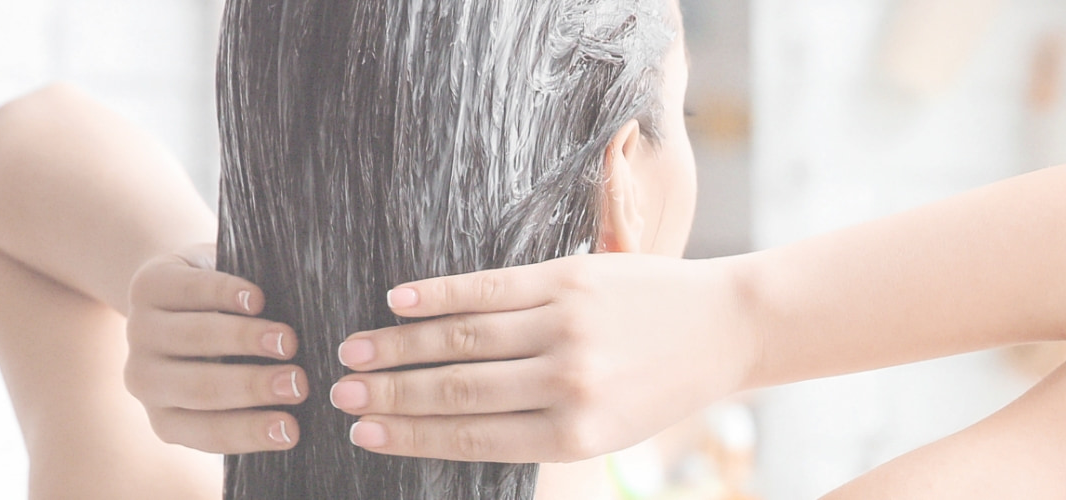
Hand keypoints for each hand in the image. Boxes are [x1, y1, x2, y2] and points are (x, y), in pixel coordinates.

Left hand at [123, 243, 308, 453]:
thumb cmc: (218, 349)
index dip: (251, 432)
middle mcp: (145, 380)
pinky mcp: (147, 286)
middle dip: (253, 386)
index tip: (292, 430)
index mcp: (167, 417)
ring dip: (245, 339)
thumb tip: (303, 409)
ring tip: (288, 341)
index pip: (209, 433)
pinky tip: (256, 299)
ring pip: (196, 338)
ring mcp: (141, 332)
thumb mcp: (227, 380)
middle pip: (201, 388)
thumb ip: (253, 400)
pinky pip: (190, 291)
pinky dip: (226, 294)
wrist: (174, 291)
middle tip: (298, 383)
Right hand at [327, 253, 761, 462]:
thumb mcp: (605, 427)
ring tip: (355, 351)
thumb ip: (537, 425)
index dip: (410, 436)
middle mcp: (567, 384)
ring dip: (400, 346)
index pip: (471, 437)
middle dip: (390, 394)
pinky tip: (400, 301)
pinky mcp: (571, 280)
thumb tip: (449, 425)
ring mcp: (567, 327)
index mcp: (573, 434)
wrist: (726, 327)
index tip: (364, 435)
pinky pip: (492, 288)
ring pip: (464, 338)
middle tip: (340, 394)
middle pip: (457, 390)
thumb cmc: (659, 384)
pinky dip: (440, 295)